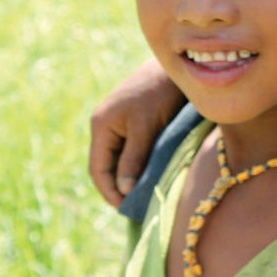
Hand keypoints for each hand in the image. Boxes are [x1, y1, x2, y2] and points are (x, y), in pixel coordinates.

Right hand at [89, 58, 186, 207]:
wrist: (177, 66)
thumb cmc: (160, 93)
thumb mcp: (146, 128)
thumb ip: (133, 159)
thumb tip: (124, 191)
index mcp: (102, 126)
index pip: (99, 169)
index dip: (110, 192)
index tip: (127, 210)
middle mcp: (106, 126)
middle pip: (108, 166)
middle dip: (121, 188)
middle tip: (139, 208)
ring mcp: (119, 123)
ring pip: (121, 159)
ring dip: (131, 177)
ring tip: (147, 196)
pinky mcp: (135, 121)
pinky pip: (132, 149)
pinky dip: (140, 164)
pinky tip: (153, 175)